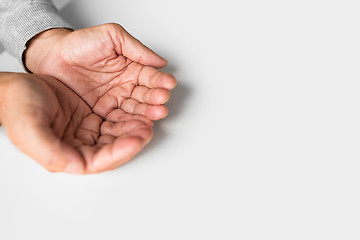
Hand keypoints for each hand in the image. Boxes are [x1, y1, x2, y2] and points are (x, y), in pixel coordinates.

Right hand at [0, 73, 153, 173]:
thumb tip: (76, 166)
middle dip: (132, 140)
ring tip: (147, 119)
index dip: (120, 152)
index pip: (100, 161)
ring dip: (132, 129)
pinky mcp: (91, 118)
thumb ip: (51, 151)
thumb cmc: (18, 106)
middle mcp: (80, 147)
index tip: (135, 140)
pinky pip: (114, 120)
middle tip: (147, 128)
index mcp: (66, 156)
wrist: (16, 86)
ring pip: (117, 135)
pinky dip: (127, 117)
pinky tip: (136, 111)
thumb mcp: (30, 128)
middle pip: (114, 149)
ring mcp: (87, 132)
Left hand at [24, 23, 175, 119]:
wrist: (51, 57)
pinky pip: (118, 120)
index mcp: (131, 69)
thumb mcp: (111, 36)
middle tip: (162, 100)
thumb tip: (159, 60)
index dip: (159, 80)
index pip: (149, 76)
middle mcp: (126, 86)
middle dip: (155, 98)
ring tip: (156, 114)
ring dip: (147, 112)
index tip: (168, 83)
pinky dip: (129, 123)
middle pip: (145, 95)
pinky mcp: (102, 114)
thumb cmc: (79, 44)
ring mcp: (115, 101)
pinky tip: (139, 123)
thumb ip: (135, 48)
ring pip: (135, 109)